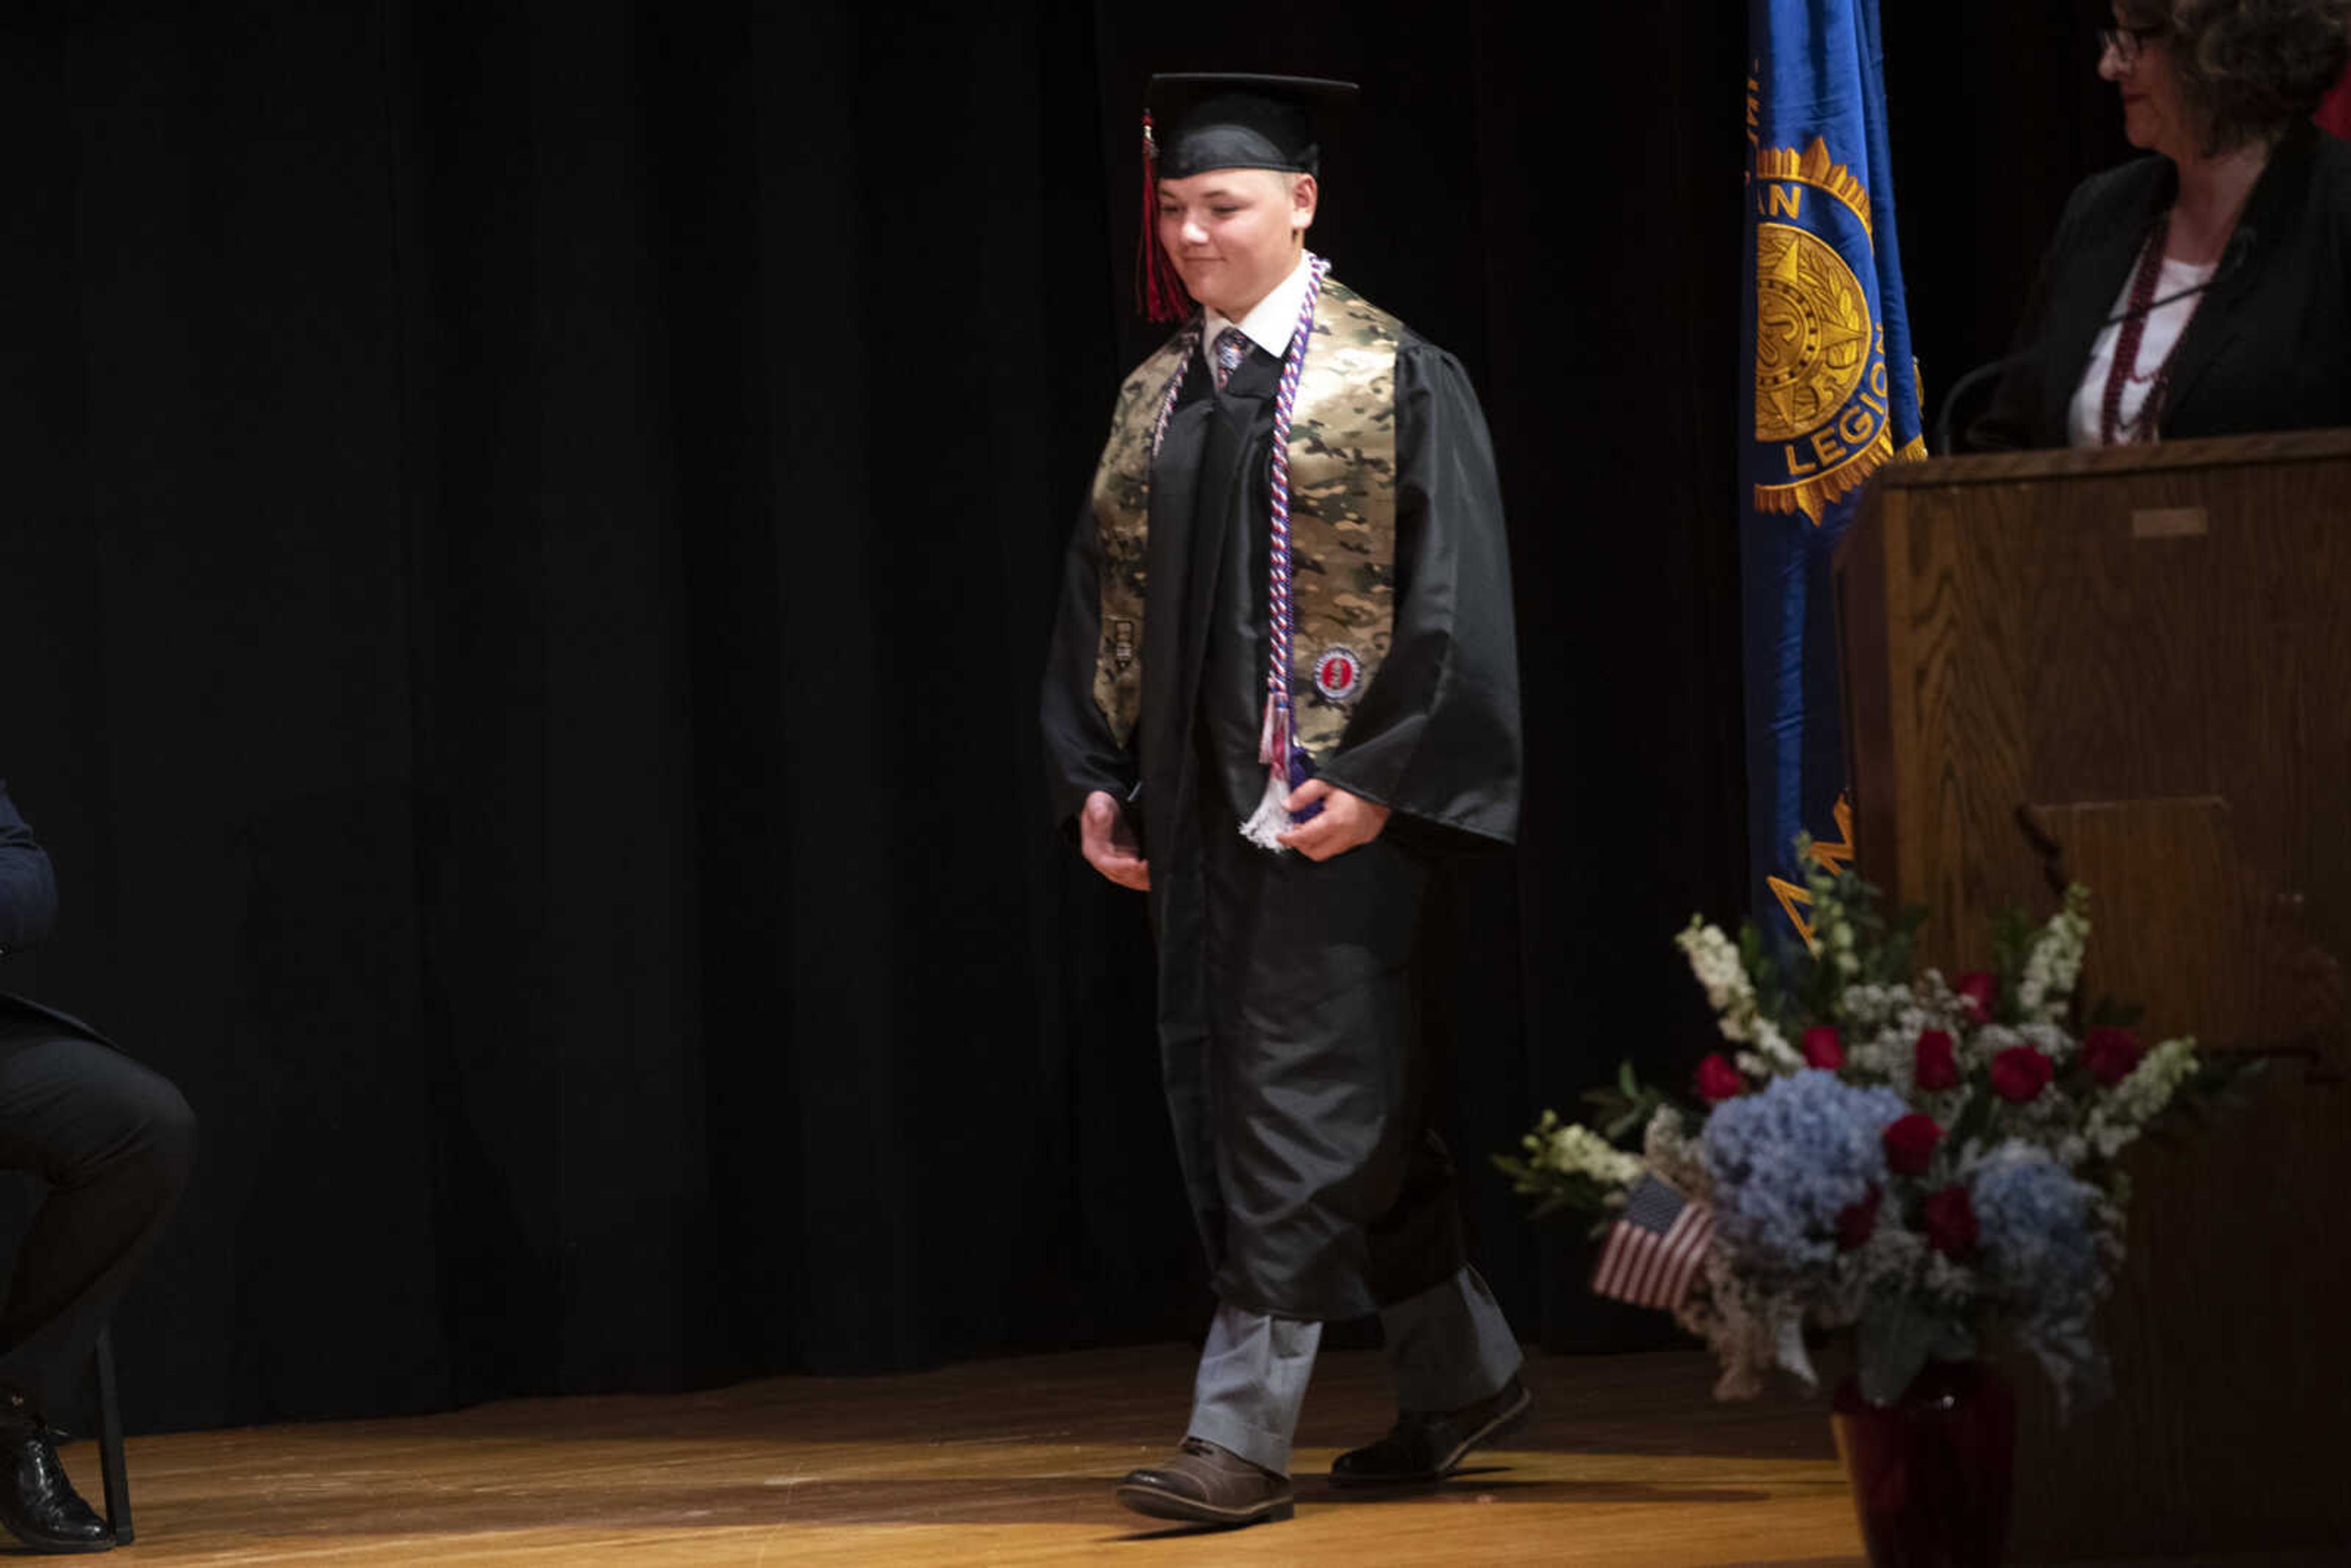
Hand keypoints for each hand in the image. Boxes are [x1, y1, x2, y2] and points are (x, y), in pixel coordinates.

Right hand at [1080, 791, 1149, 890]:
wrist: (1107, 808)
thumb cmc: (1101, 806)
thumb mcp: (1097, 802)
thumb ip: (1098, 809)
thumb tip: (1101, 815)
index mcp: (1093, 850)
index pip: (1106, 863)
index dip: (1121, 865)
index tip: (1135, 863)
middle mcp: (1105, 861)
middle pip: (1121, 875)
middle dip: (1137, 874)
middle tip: (1151, 868)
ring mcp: (1119, 863)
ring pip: (1131, 878)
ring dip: (1144, 878)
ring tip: (1157, 871)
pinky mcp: (1130, 862)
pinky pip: (1139, 875)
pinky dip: (1147, 876)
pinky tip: (1158, 870)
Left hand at [1275, 780, 1389, 860]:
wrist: (1386, 784)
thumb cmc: (1357, 782)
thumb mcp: (1326, 782)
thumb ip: (1304, 794)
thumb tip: (1287, 805)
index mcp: (1335, 821)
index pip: (1305, 838)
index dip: (1289, 838)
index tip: (1281, 835)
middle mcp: (1346, 835)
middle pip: (1315, 853)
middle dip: (1301, 844)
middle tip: (1295, 830)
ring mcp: (1356, 839)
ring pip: (1328, 853)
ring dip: (1315, 844)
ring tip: (1311, 827)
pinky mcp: (1363, 839)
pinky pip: (1341, 847)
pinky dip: (1329, 841)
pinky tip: (1328, 828)